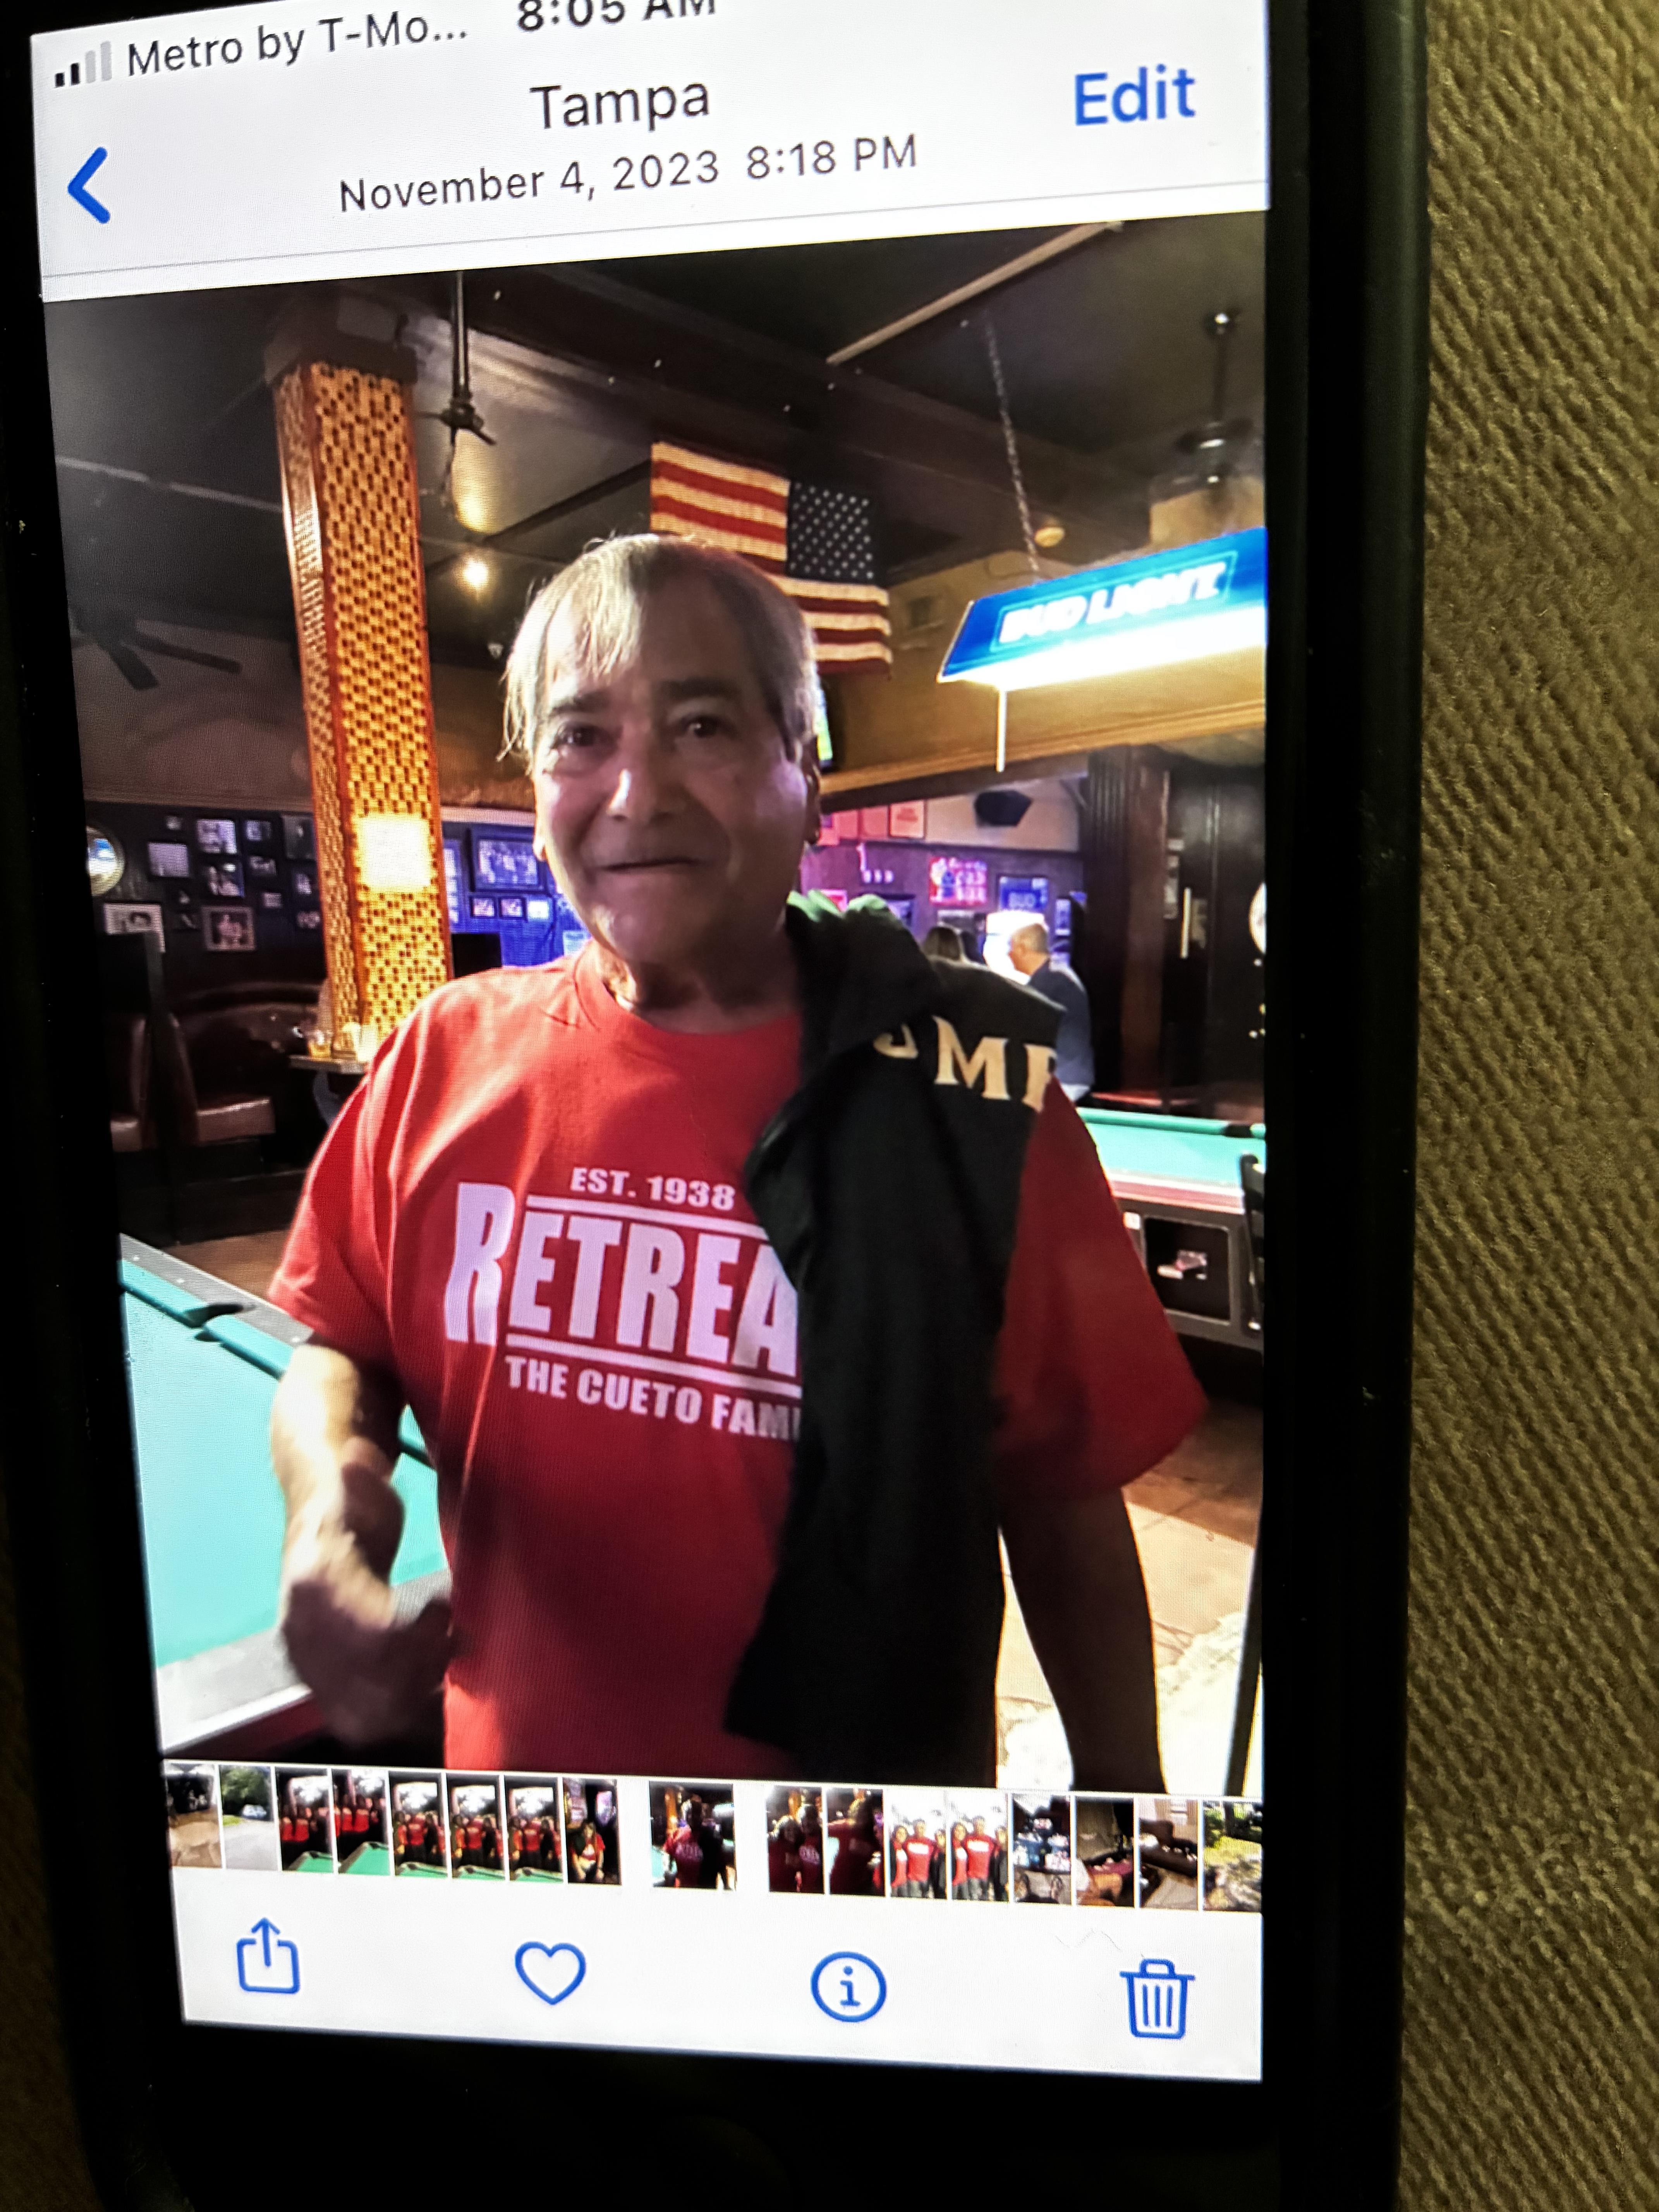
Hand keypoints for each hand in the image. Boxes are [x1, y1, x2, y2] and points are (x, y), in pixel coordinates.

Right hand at [278, 1438, 450, 1743]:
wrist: (323, 1521)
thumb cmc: (351, 1501)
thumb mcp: (357, 1480)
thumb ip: (359, 1476)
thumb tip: (358, 1457)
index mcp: (311, 1583)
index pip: (360, 1628)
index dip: (409, 1632)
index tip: (444, 1608)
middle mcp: (303, 1630)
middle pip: (365, 1677)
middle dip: (418, 1665)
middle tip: (457, 1637)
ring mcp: (311, 1659)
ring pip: (363, 1707)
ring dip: (413, 1691)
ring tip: (450, 1652)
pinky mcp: (327, 1678)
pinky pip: (359, 1717)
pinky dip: (399, 1710)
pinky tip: (433, 1682)